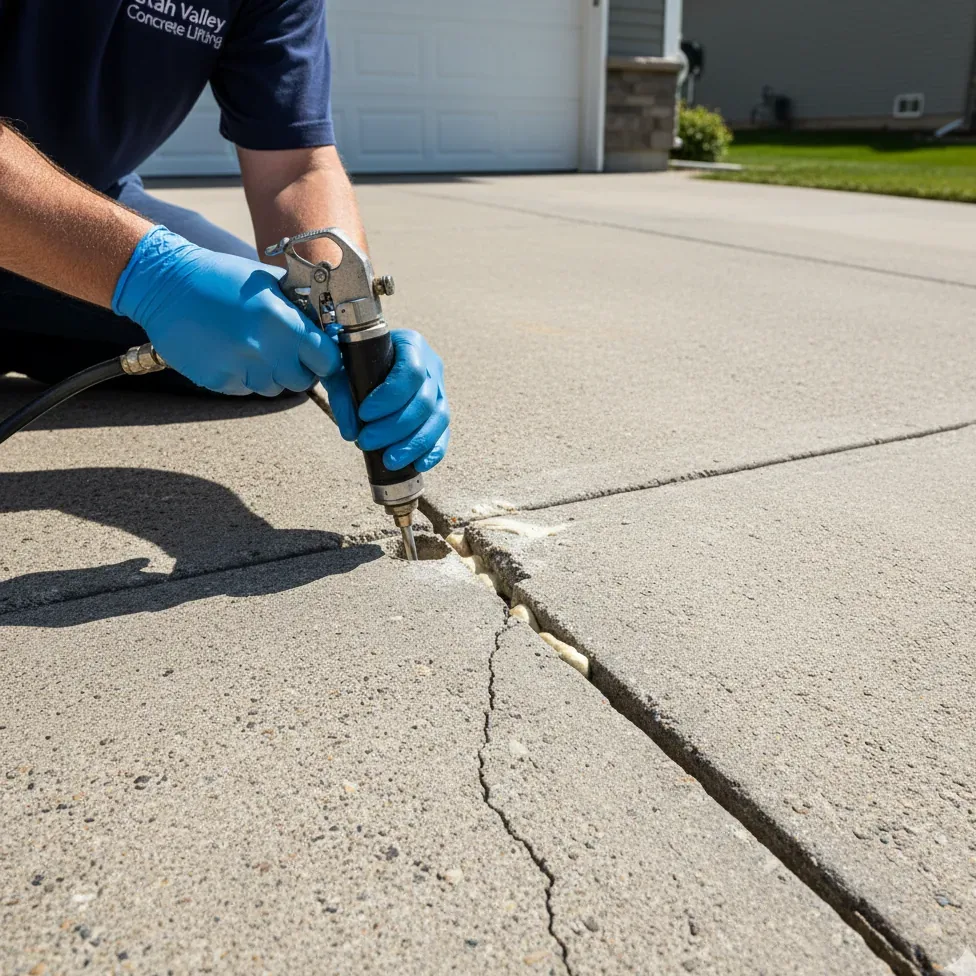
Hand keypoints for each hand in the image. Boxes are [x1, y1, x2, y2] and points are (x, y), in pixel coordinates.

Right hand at [112, 225, 343, 395]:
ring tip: (253, 347)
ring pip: (273, 388)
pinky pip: (245, 388)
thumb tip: (326, 327)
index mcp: (282, 322)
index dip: (326, 359)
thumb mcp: (268, 282)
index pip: (326, 360)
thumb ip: (299, 308)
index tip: (320, 354)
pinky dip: (244, 376)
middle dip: (300, 369)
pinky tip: (231, 352)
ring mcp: (239, 368)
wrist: (165, 284)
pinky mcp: (217, 381)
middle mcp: (263, 350)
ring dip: (271, 374)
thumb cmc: (221, 277)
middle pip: (302, 381)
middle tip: (286, 351)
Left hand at [349, 330, 449, 471]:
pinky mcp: (440, 412)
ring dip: (414, 444)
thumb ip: (342, 393)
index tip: (364, 413)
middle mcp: (431, 365)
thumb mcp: (342, 367)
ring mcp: (440, 390)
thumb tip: (352, 431)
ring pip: (439, 420)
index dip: (389, 397)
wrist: (368, 357)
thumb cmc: (354, 359)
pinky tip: (418, 465)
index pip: (411, 372)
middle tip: (366, 441)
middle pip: (424, 401)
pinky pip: (444, 433)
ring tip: (389, 461)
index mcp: (411, 344)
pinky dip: (434, 451)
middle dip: (395, 427)